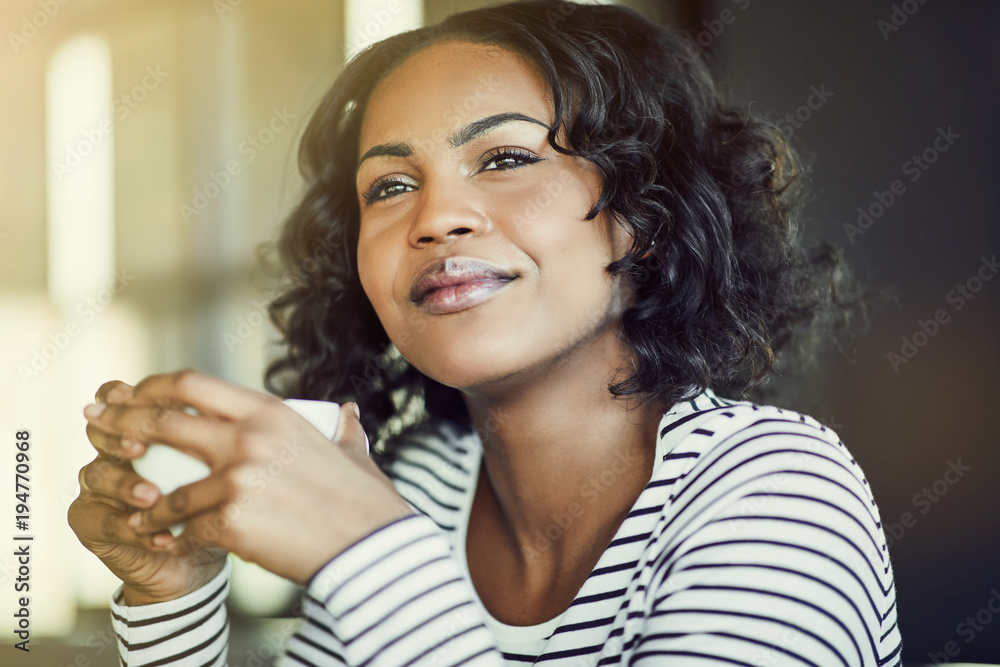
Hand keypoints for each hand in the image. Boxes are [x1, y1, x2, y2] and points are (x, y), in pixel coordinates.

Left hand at [80, 369, 415, 583]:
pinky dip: (179, 539)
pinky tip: (176, 544)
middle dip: (123, 427)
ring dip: (147, 503)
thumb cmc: (365, 500)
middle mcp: (248, 438)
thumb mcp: (351, 451)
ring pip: (167, 489)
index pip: (191, 384)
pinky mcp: (231, 520)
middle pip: (162, 422)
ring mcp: (237, 479)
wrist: (372, 547)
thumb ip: (343, 428)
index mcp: (270, 413)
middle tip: (102, 435)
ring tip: (142, 514)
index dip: (151, 388)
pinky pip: (188, 529)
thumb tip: (349, 413)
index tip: (131, 397)